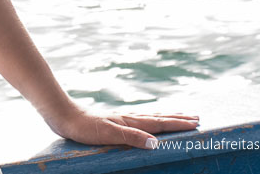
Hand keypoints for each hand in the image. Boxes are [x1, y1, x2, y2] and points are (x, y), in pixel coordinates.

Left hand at [44, 103, 199, 149]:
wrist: (64, 116)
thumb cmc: (84, 128)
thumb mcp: (108, 134)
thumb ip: (131, 137)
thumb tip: (155, 143)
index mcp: (130, 122)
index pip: (159, 123)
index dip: (178, 124)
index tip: (196, 123)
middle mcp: (128, 119)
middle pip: (158, 117)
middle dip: (177, 118)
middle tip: (196, 117)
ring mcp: (121, 119)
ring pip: (149, 117)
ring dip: (166, 117)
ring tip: (178, 116)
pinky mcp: (113, 122)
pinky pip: (139, 121)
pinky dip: (150, 120)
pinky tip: (146, 123)